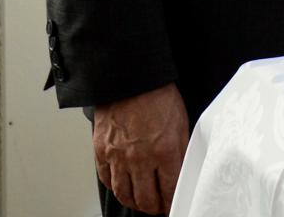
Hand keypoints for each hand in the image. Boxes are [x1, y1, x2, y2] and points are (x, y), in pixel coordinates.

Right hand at [92, 82, 189, 214]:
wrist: (130, 79)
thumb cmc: (158, 95)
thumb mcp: (181, 122)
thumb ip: (180, 149)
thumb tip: (182, 169)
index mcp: (165, 151)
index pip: (170, 189)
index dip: (172, 200)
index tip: (173, 203)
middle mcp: (140, 158)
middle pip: (146, 198)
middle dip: (155, 207)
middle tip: (159, 207)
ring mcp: (118, 157)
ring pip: (125, 194)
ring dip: (135, 203)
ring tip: (142, 203)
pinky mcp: (101, 152)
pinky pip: (107, 179)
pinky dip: (115, 188)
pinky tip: (123, 189)